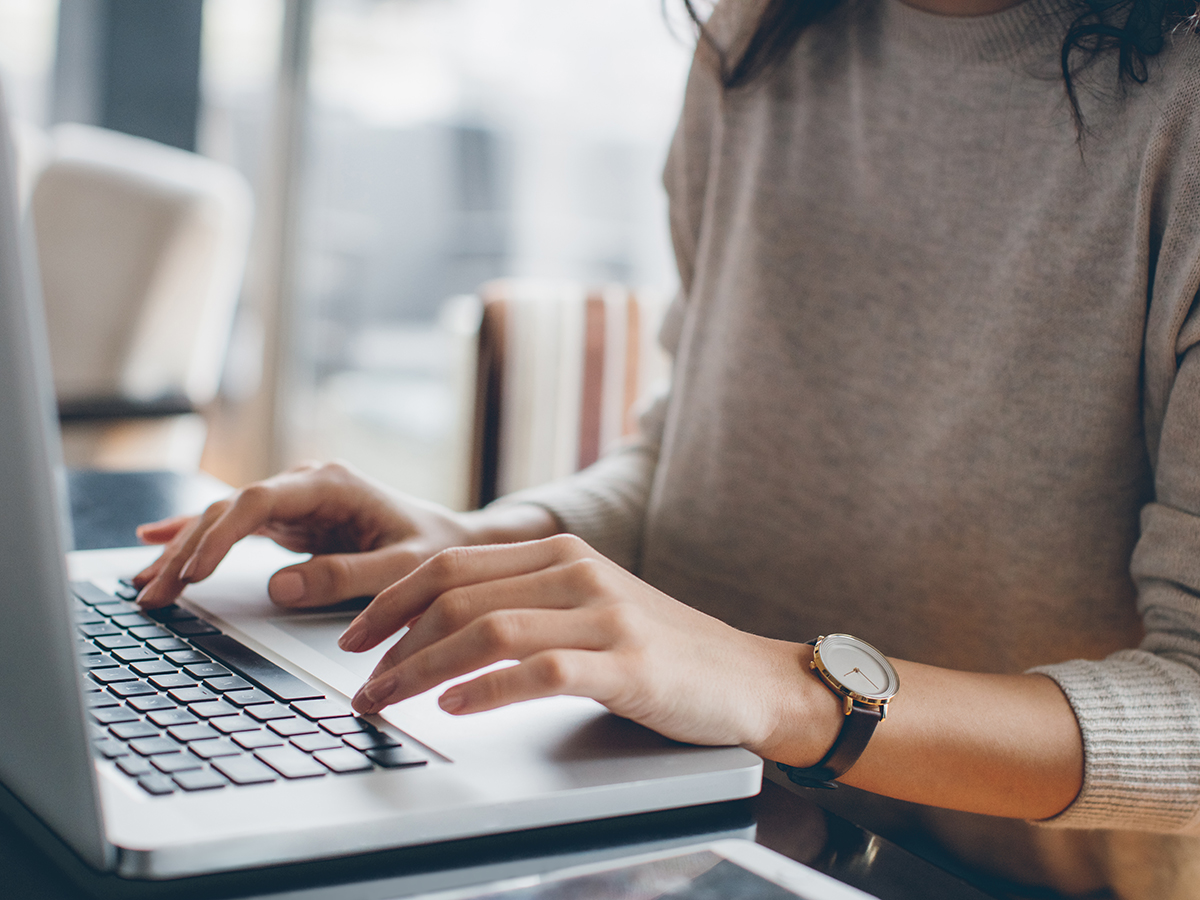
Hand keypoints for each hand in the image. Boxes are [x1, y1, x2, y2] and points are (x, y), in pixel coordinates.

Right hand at [133, 461, 555, 608]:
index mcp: (332, 484)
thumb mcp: (402, 568)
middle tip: (153, 593)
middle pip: (229, 510)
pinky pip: (233, 527)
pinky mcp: (290, 521)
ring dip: (182, 551)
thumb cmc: (435, 551)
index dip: (221, 534)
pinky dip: (195, 536)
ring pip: (223, 519)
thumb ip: (347, 577)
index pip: (260, 501)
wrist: (453, 542)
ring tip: (144, 586)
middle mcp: (306, 485)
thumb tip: (279, 587)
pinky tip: (154, 541)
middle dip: (187, 550)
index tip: (193, 571)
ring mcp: (295, 501)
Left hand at [341, 534, 838, 759]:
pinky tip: (455, 707)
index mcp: (560, 552)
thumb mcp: (589, 606)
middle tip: (360, 683)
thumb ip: (526, 601)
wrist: (746, 677)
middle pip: (457, 593)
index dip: (391, 600)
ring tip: (387, 700)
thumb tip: (439, 628)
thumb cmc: (659, 649)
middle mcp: (577, 572)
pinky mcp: (627, 665)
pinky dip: (487, 689)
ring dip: (422, 670)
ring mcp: (604, 616)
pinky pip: (540, 671)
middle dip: (392, 640)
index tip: (354, 638)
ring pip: (487, 630)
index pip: (452, 563)